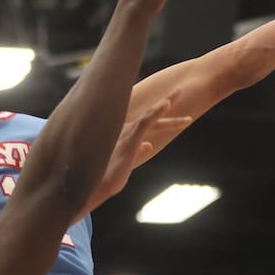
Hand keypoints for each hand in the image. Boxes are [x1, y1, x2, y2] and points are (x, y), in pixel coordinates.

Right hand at [84, 91, 190, 210]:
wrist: (95, 185)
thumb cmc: (107, 176)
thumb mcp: (127, 163)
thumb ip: (138, 152)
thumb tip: (149, 145)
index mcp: (128, 137)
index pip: (149, 123)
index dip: (163, 116)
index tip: (175, 110)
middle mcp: (127, 131)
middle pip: (151, 114)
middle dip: (166, 101)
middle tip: (180, 90)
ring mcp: (128, 133)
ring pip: (151, 114)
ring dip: (166, 102)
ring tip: (179, 91)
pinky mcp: (130, 139)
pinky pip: (146, 122)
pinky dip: (156, 112)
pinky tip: (166, 104)